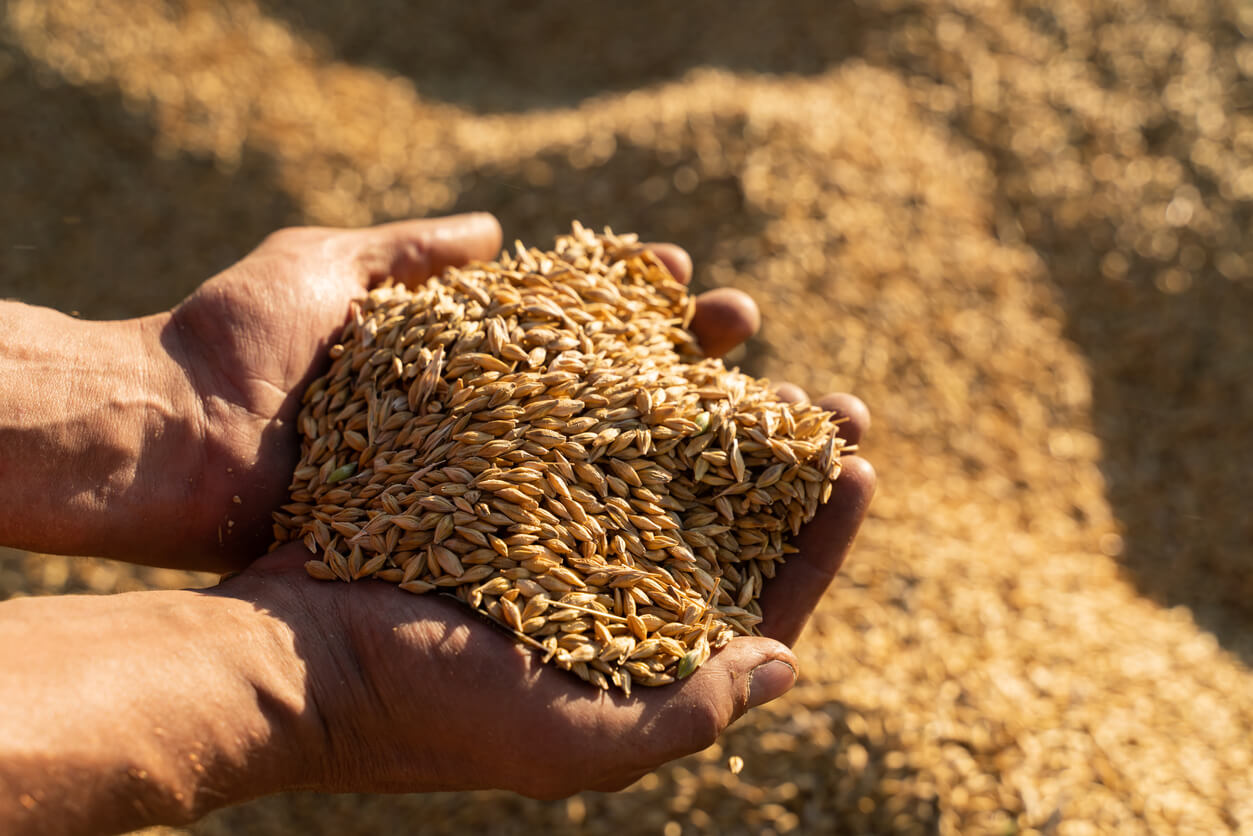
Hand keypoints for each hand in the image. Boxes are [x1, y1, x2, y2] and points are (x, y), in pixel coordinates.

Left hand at [154, 215, 788, 571]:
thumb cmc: (233, 344)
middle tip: (755, 342)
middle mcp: (481, 422)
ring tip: (761, 424)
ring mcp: (473, 484)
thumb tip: (499, 230)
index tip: (691, 280)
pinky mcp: (454, 541)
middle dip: (688, 363)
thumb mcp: (323, 267)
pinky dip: (622, 521)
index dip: (639, 300)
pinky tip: (692, 517)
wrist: (161, 444)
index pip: (575, 318)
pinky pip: (550, 531)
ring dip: (684, 445)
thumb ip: (411, 251)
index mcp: (461, 355)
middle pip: (608, 388)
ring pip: (599, 461)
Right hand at [217, 300, 873, 797]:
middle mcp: (609, 581)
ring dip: (707, 391)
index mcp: (640, 651)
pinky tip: (644, 320)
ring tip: (742, 326)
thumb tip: (789, 664)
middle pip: (723, 512)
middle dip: (782, 454)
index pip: (761, 596)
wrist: (292, 655)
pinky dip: (612, 366)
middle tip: (833, 399)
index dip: (820, 537)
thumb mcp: (567, 742)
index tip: (861, 467)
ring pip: (656, 447)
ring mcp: (554, 520)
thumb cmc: (428, 713)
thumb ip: (684, 714)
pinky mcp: (496, 471)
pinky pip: (573, 412)